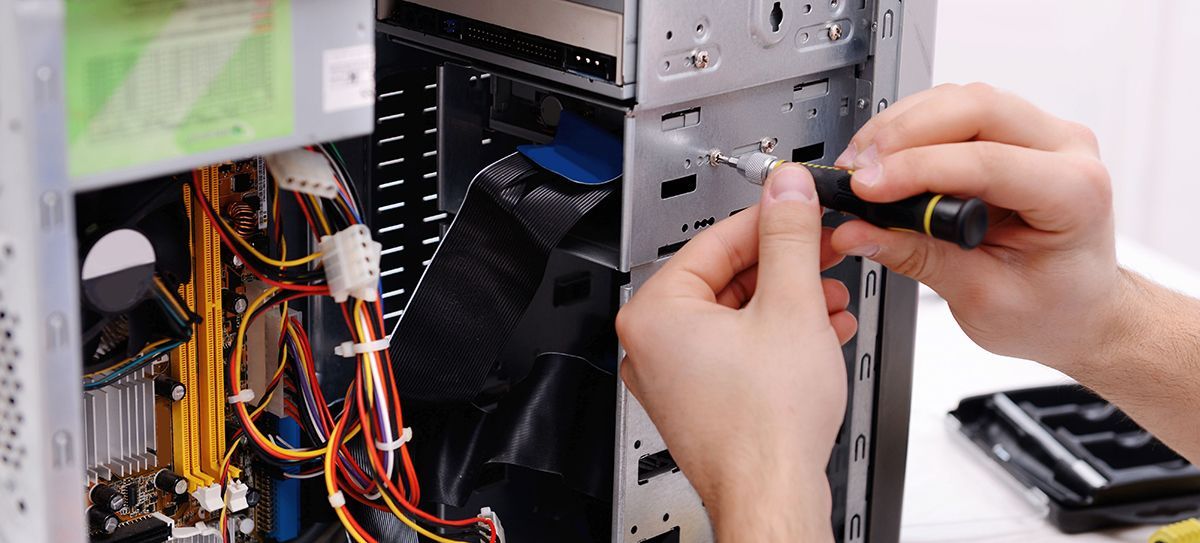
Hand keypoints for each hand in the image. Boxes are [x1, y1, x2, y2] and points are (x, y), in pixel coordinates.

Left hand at [616, 165, 854, 541]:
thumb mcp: (790, 306)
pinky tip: (821, 331)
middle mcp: (652, 345)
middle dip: (785, 267)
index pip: (715, 241)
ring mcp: (673, 378)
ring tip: (832, 295)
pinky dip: (777, 337)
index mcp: (655, 314)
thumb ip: (790, 238)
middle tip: (824, 251)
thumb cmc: (766, 424)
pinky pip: (737, 351)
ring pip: (736, 317)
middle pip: (726, 279)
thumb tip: (787, 193)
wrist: (773, 495)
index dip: (769, 221)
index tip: (799, 208)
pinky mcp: (699, 402)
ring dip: (789, 302)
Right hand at [830, 83, 1120, 371]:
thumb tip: (859, 232)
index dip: (915, 170)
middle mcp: (1066, 149)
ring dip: (901, 126)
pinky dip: (912, 128)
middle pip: (975, 106)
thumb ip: (918, 258)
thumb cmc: (1054, 309)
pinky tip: (884, 156)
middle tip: (856, 170)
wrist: (1081, 308)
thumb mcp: (983, 298)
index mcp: (1074, 193)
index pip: (986, 161)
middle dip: (903, 133)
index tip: (865, 189)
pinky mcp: (1015, 132)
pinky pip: (957, 109)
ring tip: (862, 165)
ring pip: (961, 99)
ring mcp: (1042, 133)